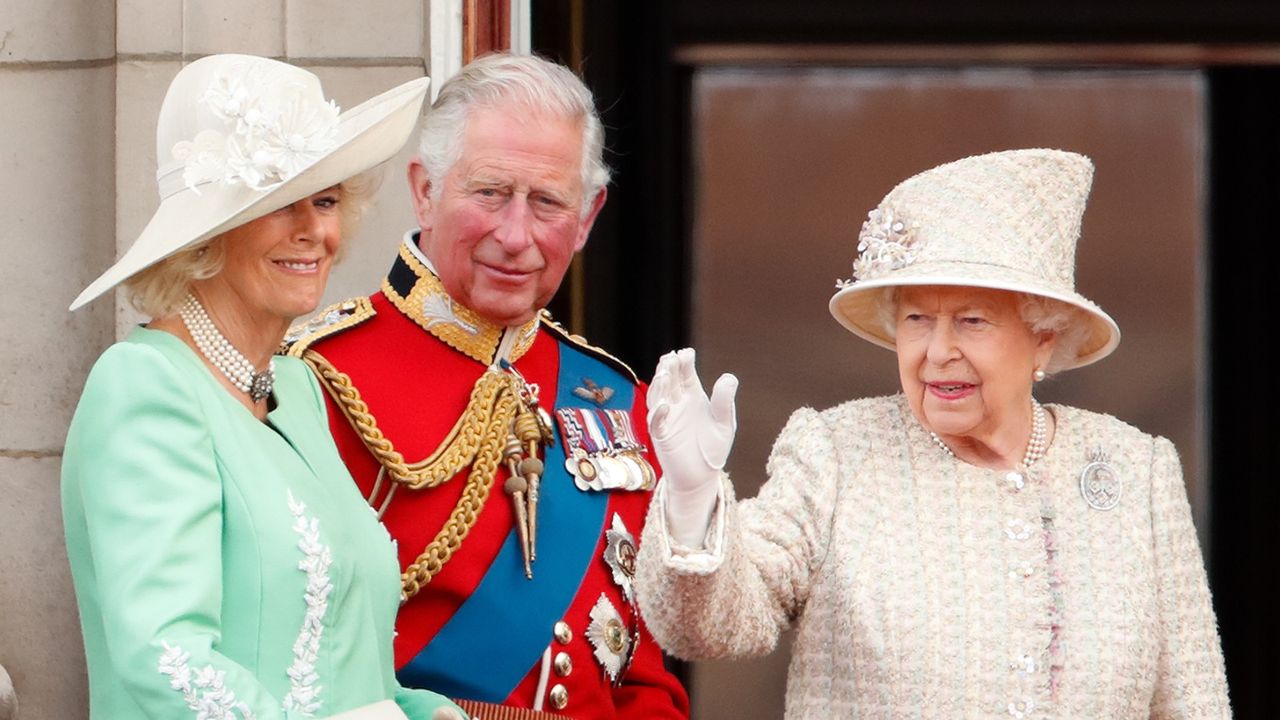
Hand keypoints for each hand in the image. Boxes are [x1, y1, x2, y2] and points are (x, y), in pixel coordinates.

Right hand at [647, 348, 738, 494]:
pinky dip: (658, 414)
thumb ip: (724, 402)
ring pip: (658, 397)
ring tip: (665, 374)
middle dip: (669, 368)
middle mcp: (677, 404)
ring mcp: (667, 419)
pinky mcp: (661, 437)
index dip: (685, 363)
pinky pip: (656, 423)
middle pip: (669, 381)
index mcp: (692, 396)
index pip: (685, 374)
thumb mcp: (724, 423)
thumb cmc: (713, 448)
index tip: (687, 353)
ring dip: (660, 386)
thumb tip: (729, 377)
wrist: (703, 477)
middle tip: (671, 358)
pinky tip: (665, 405)